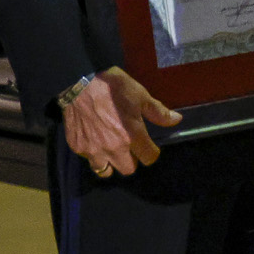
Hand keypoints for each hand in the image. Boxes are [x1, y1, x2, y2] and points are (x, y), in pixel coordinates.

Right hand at [62, 67, 181, 176]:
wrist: (79, 82)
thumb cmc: (112, 86)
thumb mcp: (140, 95)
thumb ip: (157, 112)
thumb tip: (176, 120)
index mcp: (132, 136)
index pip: (149, 158)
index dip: (152, 152)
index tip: (148, 145)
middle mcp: (114, 149)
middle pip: (128, 169)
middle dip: (131, 160)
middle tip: (128, 146)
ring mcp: (94, 150)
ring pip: (106, 171)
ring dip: (111, 163)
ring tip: (110, 150)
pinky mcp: (77, 147)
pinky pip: (88, 160)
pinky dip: (93, 154)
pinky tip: (93, 140)